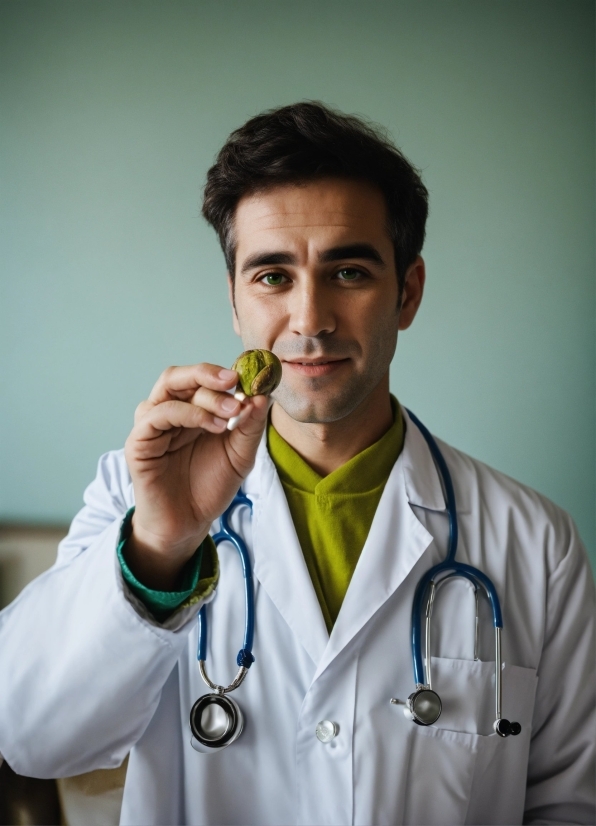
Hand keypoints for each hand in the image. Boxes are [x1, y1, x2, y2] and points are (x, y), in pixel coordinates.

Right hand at [123, 363, 268, 588]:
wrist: (189, 524)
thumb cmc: (210, 486)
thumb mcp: (241, 455)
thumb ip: (250, 426)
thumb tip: (261, 396)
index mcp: (191, 409)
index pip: (202, 378)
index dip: (225, 373)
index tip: (253, 377)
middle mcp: (169, 411)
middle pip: (180, 376)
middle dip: (209, 374)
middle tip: (235, 380)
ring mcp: (151, 424)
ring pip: (169, 388)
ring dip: (204, 395)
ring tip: (232, 412)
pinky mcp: (139, 442)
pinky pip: (157, 414)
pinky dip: (187, 413)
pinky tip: (213, 426)